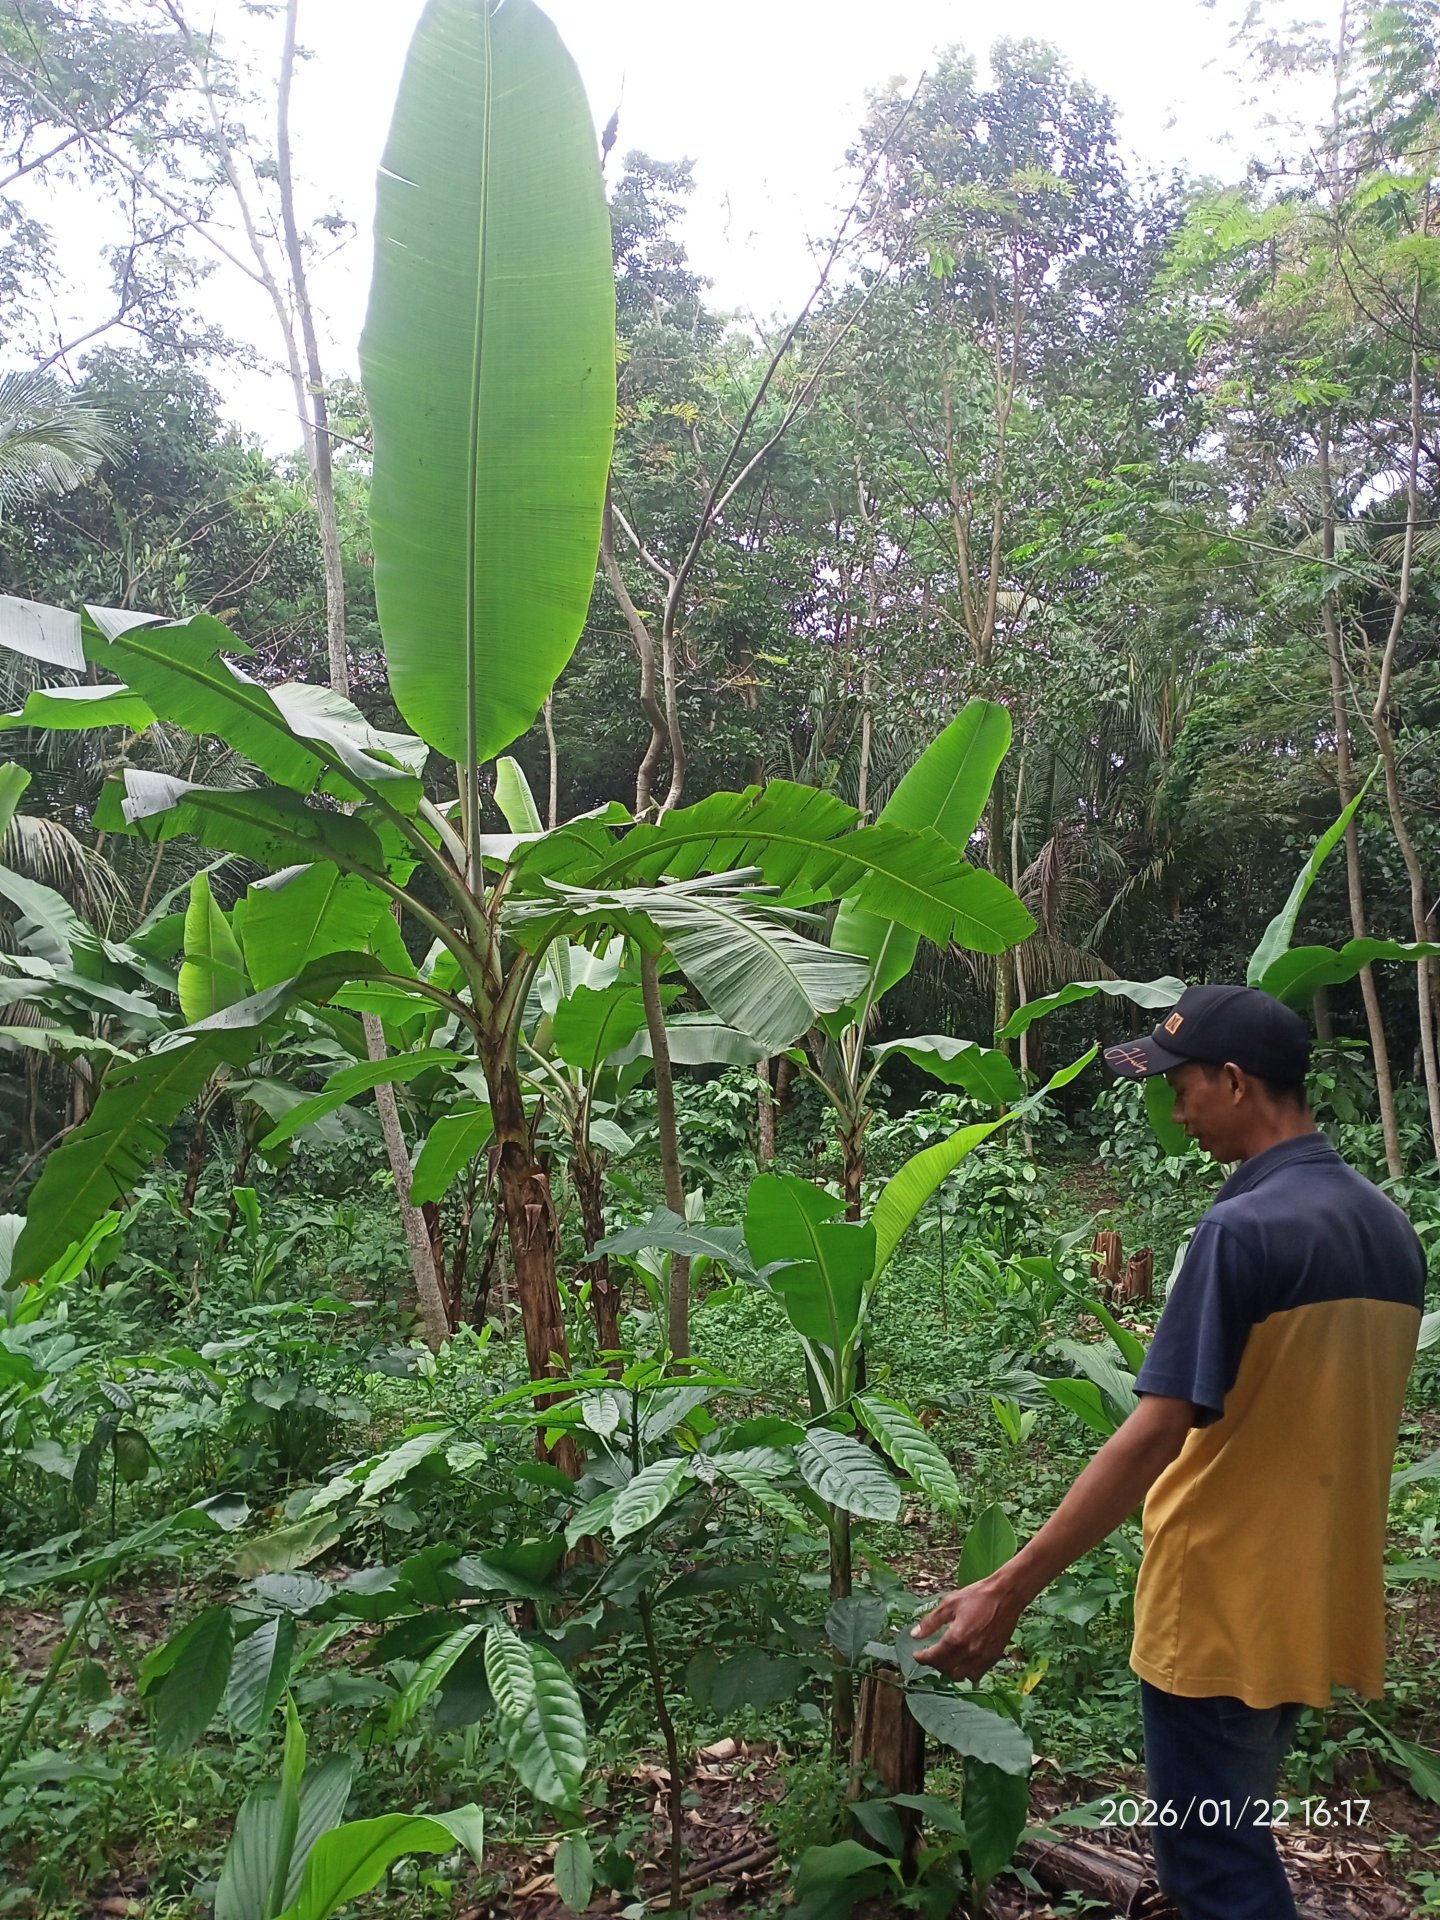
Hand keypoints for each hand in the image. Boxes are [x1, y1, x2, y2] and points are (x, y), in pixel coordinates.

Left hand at [909, 1573, 1023, 1681]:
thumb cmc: (977, 1596)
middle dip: (934, 1664)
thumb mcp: (949, 1603)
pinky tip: (962, 1661)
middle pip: (946, 1669)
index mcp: (957, 1637)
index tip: (917, 1655)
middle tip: (930, 1654)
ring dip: (949, 1670)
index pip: (934, 1657)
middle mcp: (970, 1651)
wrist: (1006, 1596)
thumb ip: (931, 1622)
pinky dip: (966, 1672)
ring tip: (945, 1659)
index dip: (922, 1658)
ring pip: (960, 1675)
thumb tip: (915, 1635)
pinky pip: (976, 1674)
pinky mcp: (993, 1658)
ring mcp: (983, 1657)